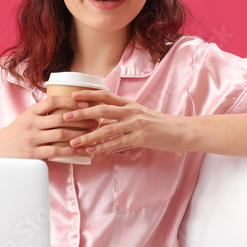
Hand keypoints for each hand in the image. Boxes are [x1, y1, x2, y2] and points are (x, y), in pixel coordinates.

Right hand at [0, 94, 101, 160]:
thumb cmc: (15, 135)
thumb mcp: (25, 120)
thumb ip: (42, 115)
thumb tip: (65, 107)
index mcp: (30, 112)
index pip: (52, 101)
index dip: (70, 101)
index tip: (85, 102)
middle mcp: (31, 123)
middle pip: (61, 118)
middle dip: (82, 119)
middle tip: (96, 121)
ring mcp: (32, 139)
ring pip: (61, 134)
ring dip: (80, 134)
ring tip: (93, 135)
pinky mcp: (33, 153)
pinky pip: (56, 151)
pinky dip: (71, 150)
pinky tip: (81, 150)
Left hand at [62, 90, 185, 154]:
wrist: (180, 131)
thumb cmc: (159, 124)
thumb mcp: (140, 114)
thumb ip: (122, 114)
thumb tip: (102, 118)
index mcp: (129, 104)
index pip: (106, 95)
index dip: (89, 94)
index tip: (73, 95)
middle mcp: (131, 111)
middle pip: (102, 109)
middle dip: (82, 113)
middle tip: (65, 116)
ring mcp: (136, 124)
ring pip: (107, 128)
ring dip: (89, 136)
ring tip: (74, 141)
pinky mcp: (140, 137)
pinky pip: (118, 143)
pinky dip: (104, 147)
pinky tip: (93, 152)